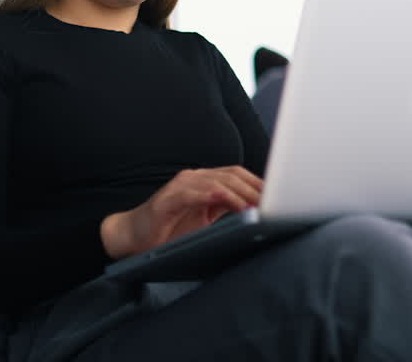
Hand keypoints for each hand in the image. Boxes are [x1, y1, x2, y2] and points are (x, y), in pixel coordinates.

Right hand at [100, 166, 262, 258]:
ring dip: (241, 192)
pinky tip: (232, 202)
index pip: (237, 175)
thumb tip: (256, 210)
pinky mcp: (169, 197)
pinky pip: (197, 192)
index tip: (279, 195)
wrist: (132, 238)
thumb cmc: (169, 230)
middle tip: (273, 202)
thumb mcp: (205, 219)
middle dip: (255, 188)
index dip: (258, 183)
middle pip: (232, 174)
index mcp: (204, 181)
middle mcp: (194, 177)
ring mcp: (181, 184)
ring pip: (218, 181)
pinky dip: (217, 195)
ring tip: (258, 204)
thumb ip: (226, 209)